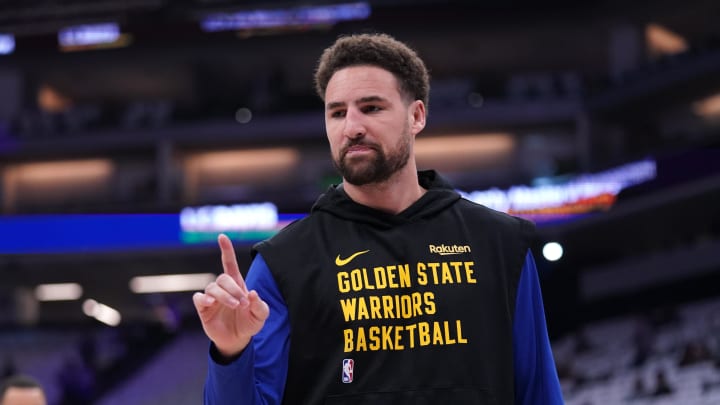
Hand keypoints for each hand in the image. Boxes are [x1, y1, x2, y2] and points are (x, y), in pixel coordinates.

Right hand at [193, 234, 269, 356]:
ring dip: (224, 295)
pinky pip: (198, 298)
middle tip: (242, 303)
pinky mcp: (203, 309)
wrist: (238, 340)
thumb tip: (252, 293)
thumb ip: (259, 305)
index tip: (222, 236)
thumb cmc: (249, 323)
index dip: (226, 250)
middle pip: (223, 278)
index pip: (229, 263)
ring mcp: (212, 298)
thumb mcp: (260, 315)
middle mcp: (223, 289)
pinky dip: (203, 298)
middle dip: (233, 289)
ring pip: (212, 287)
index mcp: (237, 285)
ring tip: (235, 306)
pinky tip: (210, 303)